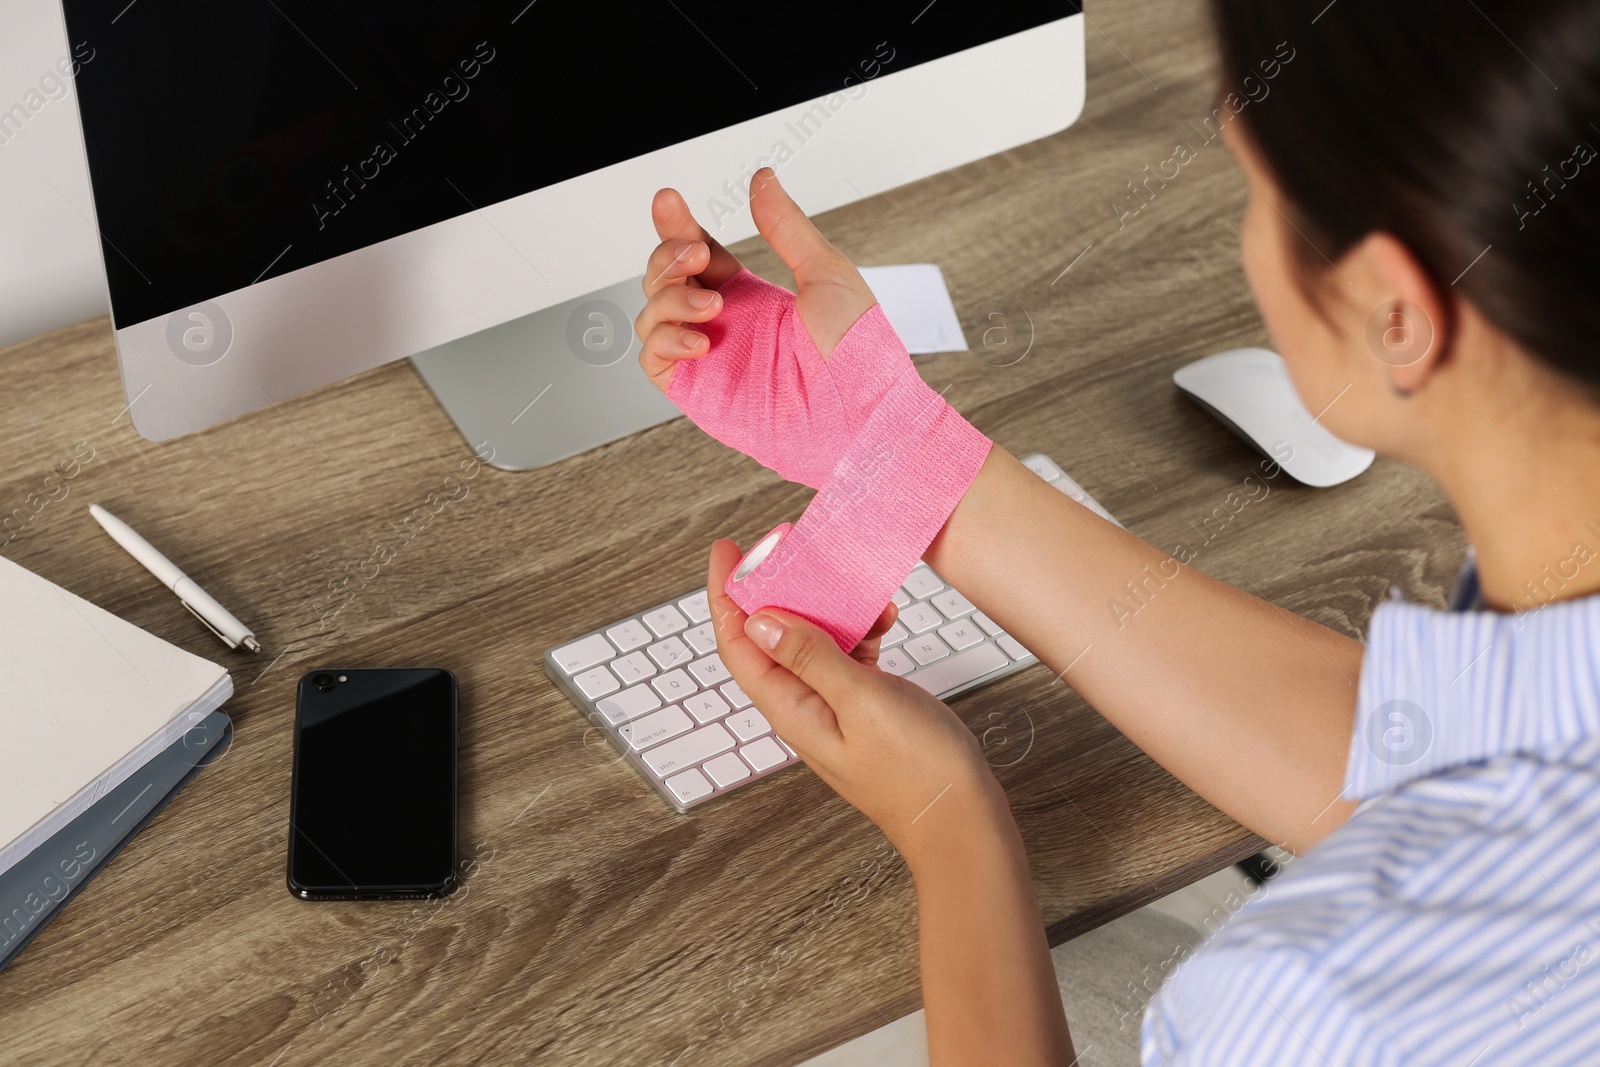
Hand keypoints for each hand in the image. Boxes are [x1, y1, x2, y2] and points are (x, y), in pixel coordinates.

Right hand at [636, 169, 875, 391]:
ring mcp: (709, 359)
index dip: (677, 227)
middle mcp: (724, 325)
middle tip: (695, 251)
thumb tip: (763, 180)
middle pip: (665, 278)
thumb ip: (786, 227)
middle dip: (668, 254)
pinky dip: (665, 339)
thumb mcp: (825, 274)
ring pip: (652, 313)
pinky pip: (654, 359)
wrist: (862, 415)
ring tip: (711, 303)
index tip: (669, 200)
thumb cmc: (859, 354)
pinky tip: (700, 338)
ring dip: (669, 296)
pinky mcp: (699, 391)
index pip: (697, 255)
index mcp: (750, 296)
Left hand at [707, 539, 1007, 866]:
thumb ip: (810, 657)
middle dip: (775, 589)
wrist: (961, 817)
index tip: (726, 550)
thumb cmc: (916, 770)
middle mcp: (802, 707)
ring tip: (852, 584)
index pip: (738, 644)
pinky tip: (883, 619)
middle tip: (790, 548)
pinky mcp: (862, 706)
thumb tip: (758, 621)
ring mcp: (832, 707)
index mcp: (790, 709)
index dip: (726, 594)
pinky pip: (846, 657)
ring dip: (827, 608)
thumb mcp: (861, 700)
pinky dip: (860, 631)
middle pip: (769, 636)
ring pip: (812, 642)